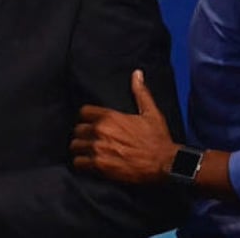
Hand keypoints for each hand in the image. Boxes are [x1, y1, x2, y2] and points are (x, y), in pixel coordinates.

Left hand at [71, 69, 178, 183]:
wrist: (164, 163)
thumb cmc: (158, 139)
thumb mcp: (151, 113)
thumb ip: (140, 92)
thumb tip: (137, 74)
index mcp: (110, 116)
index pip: (84, 112)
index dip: (86, 118)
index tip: (90, 124)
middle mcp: (101, 130)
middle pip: (77, 130)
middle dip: (83, 135)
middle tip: (90, 140)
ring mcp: (98, 148)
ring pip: (75, 146)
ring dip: (81, 149)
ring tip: (87, 153)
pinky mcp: (99, 166)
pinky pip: (78, 163)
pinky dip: (82, 164)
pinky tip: (89, 164)